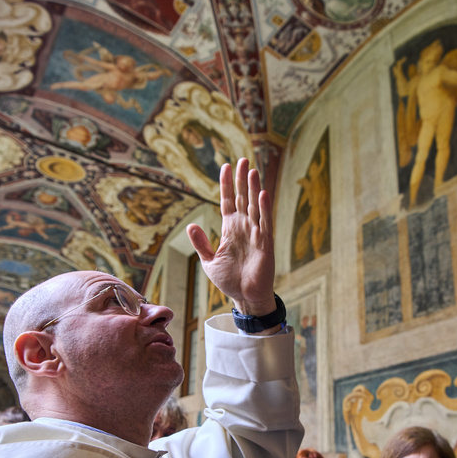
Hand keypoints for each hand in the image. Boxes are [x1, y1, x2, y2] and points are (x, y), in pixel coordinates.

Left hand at [187, 158, 275, 316]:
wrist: (245, 297)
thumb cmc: (229, 280)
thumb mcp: (209, 261)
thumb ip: (201, 243)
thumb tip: (191, 226)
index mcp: (231, 229)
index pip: (228, 201)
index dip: (226, 184)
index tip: (225, 166)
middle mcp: (244, 227)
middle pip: (242, 198)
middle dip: (242, 179)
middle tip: (242, 160)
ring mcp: (256, 233)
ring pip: (254, 206)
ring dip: (253, 189)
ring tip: (252, 170)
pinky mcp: (265, 243)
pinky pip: (265, 222)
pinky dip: (263, 208)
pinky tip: (261, 194)